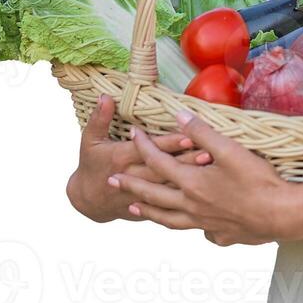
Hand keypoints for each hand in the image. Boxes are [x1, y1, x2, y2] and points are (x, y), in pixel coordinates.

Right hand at [66, 93, 212, 222]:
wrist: (88, 202)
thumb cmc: (92, 165)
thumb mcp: (89, 140)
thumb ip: (99, 118)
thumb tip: (105, 96)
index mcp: (122, 158)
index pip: (150, 149)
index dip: (169, 143)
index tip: (189, 135)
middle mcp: (134, 176)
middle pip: (166, 168)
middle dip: (188, 161)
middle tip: (212, 152)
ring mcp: (142, 194)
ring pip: (171, 186)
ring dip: (192, 177)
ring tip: (214, 168)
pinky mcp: (150, 206)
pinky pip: (171, 202)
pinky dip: (188, 195)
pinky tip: (207, 188)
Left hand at [108, 112, 301, 245]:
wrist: (280, 215)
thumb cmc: (258, 180)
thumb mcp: (230, 150)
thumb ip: (202, 132)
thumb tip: (178, 116)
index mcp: (191, 183)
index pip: (158, 162)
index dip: (144, 146)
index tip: (132, 134)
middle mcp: (191, 206)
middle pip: (154, 195)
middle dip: (131, 184)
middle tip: (112, 180)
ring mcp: (204, 223)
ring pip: (168, 218)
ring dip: (149, 211)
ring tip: (134, 208)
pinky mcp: (220, 234)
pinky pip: (196, 231)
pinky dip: (186, 225)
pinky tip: (190, 224)